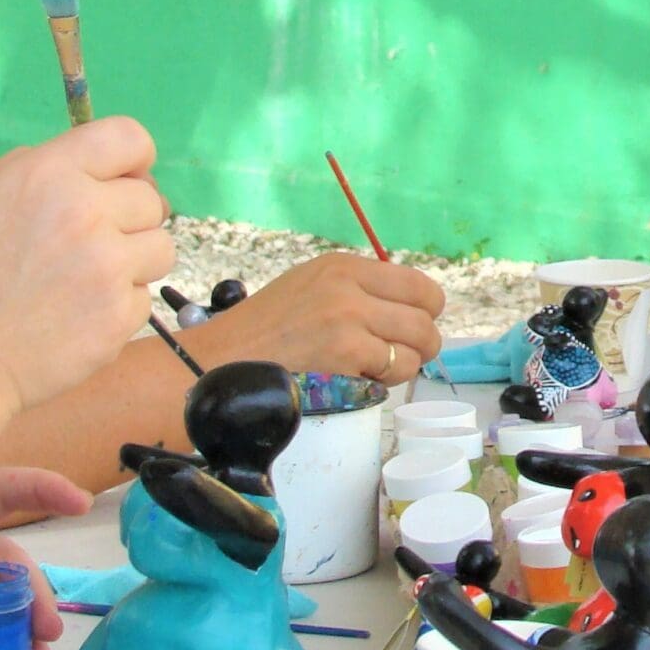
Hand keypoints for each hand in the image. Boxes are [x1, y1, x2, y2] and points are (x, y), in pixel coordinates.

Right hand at [0, 118, 174, 411]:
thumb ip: (38, 173)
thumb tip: (86, 169)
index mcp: (48, 174)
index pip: (129, 138)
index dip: (135, 161)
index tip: (127, 180)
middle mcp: (86, 213)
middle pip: (151, 199)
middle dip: (128, 220)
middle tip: (91, 245)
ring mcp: (108, 267)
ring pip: (160, 249)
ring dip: (133, 263)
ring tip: (86, 281)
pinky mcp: (120, 315)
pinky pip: (143, 298)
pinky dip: (119, 308)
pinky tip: (78, 316)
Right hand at [191, 251, 444, 384]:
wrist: (221, 361)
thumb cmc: (264, 331)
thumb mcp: (310, 287)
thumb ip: (356, 291)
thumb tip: (411, 309)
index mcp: (342, 266)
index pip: (417, 283)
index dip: (427, 310)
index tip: (418, 324)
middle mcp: (350, 287)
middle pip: (425, 317)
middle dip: (423, 343)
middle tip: (405, 356)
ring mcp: (349, 320)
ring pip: (416, 347)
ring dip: (405, 366)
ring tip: (376, 370)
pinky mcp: (346, 355)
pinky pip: (394, 371)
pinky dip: (384, 382)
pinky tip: (358, 380)